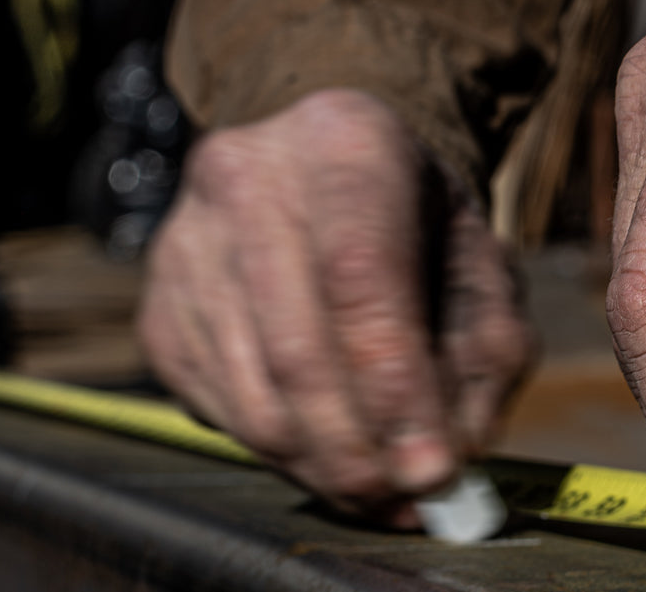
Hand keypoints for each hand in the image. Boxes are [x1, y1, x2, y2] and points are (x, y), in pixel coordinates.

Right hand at [139, 90, 532, 526]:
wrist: (324, 172)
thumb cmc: (414, 225)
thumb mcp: (481, 262)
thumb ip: (488, 352)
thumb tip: (452, 450)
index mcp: (345, 145)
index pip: (360, 279)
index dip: (397, 389)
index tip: (435, 467)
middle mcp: (246, 180)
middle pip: (296, 351)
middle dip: (360, 450)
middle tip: (409, 500)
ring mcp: (185, 246)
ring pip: (252, 397)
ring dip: (322, 467)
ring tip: (381, 490)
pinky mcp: (157, 308)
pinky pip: (218, 412)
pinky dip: (280, 455)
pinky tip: (326, 452)